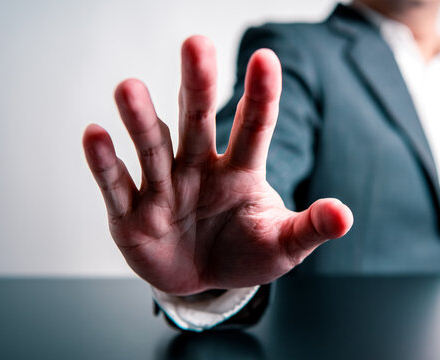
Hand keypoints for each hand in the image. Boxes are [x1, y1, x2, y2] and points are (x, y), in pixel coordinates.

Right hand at [83, 36, 352, 294]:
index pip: (254, 127)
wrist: (200, 280)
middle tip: (197, 44)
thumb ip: (308, 228)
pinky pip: (117, 185)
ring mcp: (164, 187)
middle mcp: (199, 167)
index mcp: (240, 170)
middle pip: (198, 120)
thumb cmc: (244, 252)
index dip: (260, 96)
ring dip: (142, 120)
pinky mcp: (131, 214)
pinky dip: (104, 163)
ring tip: (129, 88)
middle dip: (198, 84)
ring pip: (153, 146)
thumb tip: (344, 216)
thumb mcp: (282, 245)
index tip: (265, 59)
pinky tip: (95, 134)